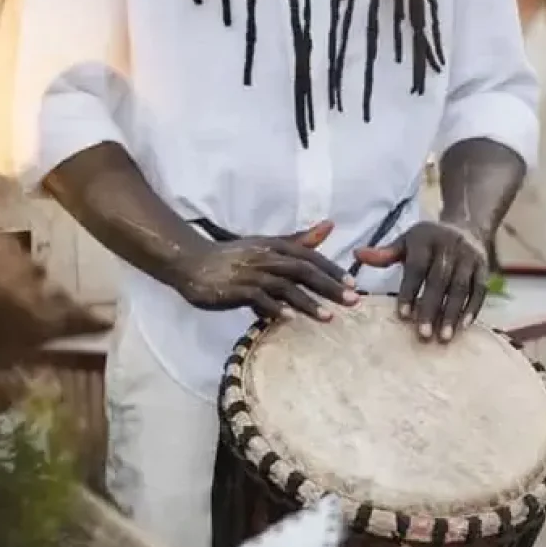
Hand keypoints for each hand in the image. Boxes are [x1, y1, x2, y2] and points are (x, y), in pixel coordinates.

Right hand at [174, 221, 356, 319]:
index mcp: (275, 245)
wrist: (192, 262)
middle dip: (329, 286)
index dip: (332, 269)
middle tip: (352, 301)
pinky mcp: (236, 289)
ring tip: (329, 317)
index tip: (352, 284)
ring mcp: (251, 273)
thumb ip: (298, 240)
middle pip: (303, 270)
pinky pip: (259, 299)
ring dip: (308, 302)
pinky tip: (290, 319)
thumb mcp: (267, 245)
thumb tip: (329, 226)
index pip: (309, 256)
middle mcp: (266, 257)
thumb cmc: (233, 257)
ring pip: (285, 287)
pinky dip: (275, 308)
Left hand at [355, 222, 488, 341]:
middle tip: (423, 334)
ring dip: (452, 313)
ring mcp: (469, 256)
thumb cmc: (428, 241)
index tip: (402, 316)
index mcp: (425, 239)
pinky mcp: (484, 266)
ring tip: (444, 337)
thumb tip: (357, 255)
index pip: (416, 268)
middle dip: (431, 308)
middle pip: (439, 280)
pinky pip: (480, 289)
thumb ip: (385, 253)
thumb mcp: (406, 242)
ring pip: (461, 287)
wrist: (466, 226)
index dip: (409, 291)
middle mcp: (449, 246)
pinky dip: (473, 308)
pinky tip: (464, 327)